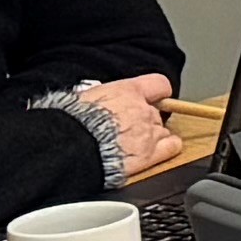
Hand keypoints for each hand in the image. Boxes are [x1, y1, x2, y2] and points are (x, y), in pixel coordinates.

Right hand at [68, 73, 192, 185]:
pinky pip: (171, 148)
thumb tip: (90, 101)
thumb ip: (97, 98)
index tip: (151, 98)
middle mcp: (143, 110)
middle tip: (127, 128)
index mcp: (127, 91)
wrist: (70, 147)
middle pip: (156, 112)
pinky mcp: (149, 155)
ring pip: (163, 131)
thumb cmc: (70, 122)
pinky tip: (154, 152)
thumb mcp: (81, 98)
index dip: (155, 93)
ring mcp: (149, 133)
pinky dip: (167, 149)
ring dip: (152, 137)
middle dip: (144, 121)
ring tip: (133, 144)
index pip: (158, 85)